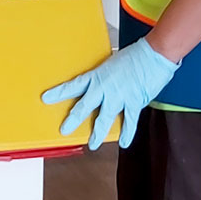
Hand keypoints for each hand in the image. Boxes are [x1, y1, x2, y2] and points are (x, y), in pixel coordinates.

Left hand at [42, 38, 178, 149]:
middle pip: (84, 106)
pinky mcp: (134, 102)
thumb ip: (105, 77)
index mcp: (97, 75)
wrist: (153, 54)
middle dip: (73, 119)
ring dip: (97, 133)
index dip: (59, 93)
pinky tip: (124, 143)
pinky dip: (127, 133)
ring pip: (104, 118)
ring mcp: (119, 96)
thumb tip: (102, 85)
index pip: (73, 85)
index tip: (47, 98)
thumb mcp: (112, 63)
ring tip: (92, 144)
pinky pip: (129, 122)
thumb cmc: (134, 55)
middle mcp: (104, 87)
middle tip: (64, 129)